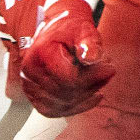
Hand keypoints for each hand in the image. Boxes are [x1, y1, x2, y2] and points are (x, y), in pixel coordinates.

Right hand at [19, 0, 114, 116]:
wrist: (57, 28)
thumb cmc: (72, 29)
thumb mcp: (84, 29)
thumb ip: (90, 43)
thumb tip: (91, 58)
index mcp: (40, 53)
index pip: (68, 79)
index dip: (92, 77)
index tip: (110, 68)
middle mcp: (29, 71)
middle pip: (65, 93)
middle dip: (91, 86)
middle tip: (109, 71)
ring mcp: (29, 86)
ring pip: (61, 105)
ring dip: (86, 96)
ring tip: (102, 81)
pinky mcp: (34, 96)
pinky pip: (54, 111)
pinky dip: (77, 107)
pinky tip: (94, 96)